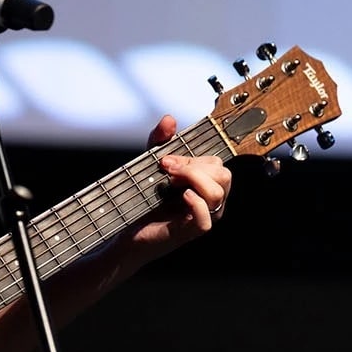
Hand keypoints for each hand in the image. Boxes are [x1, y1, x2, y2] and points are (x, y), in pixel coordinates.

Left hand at [126, 113, 231, 260]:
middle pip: (223, 175)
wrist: (128, 229)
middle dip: (195, 167)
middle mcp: (209, 200)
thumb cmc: (143, 200)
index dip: (192, 158)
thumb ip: (160, 140)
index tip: (165, 160)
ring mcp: (203, 216)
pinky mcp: (191, 232)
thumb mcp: (150, 163)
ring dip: (194, 180)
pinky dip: (196, 204)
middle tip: (168, 170)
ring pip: (218, 193)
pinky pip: (206, 218)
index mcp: (205, 184)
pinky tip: (181, 196)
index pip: (215, 164)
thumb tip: (169, 119)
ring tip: (171, 182)